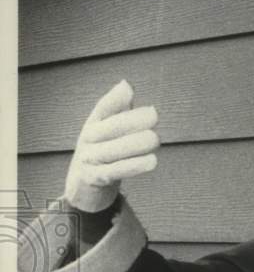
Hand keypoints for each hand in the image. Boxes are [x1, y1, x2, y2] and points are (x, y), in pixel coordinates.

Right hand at [64, 80, 159, 211]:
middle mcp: (88, 140)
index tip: (129, 90)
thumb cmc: (102, 151)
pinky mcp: (95, 179)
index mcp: (93, 124)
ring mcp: (89, 160)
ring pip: (112, 151)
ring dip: (134, 144)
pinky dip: (133, 166)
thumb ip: (118, 109)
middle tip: (154, 115)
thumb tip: (126, 84)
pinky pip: (115, 171)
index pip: (101, 109)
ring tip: (155, 139)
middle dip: (130, 121)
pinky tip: (152, 161)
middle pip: (109, 129)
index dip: (113, 99)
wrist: (81, 187)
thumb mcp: (107, 130)